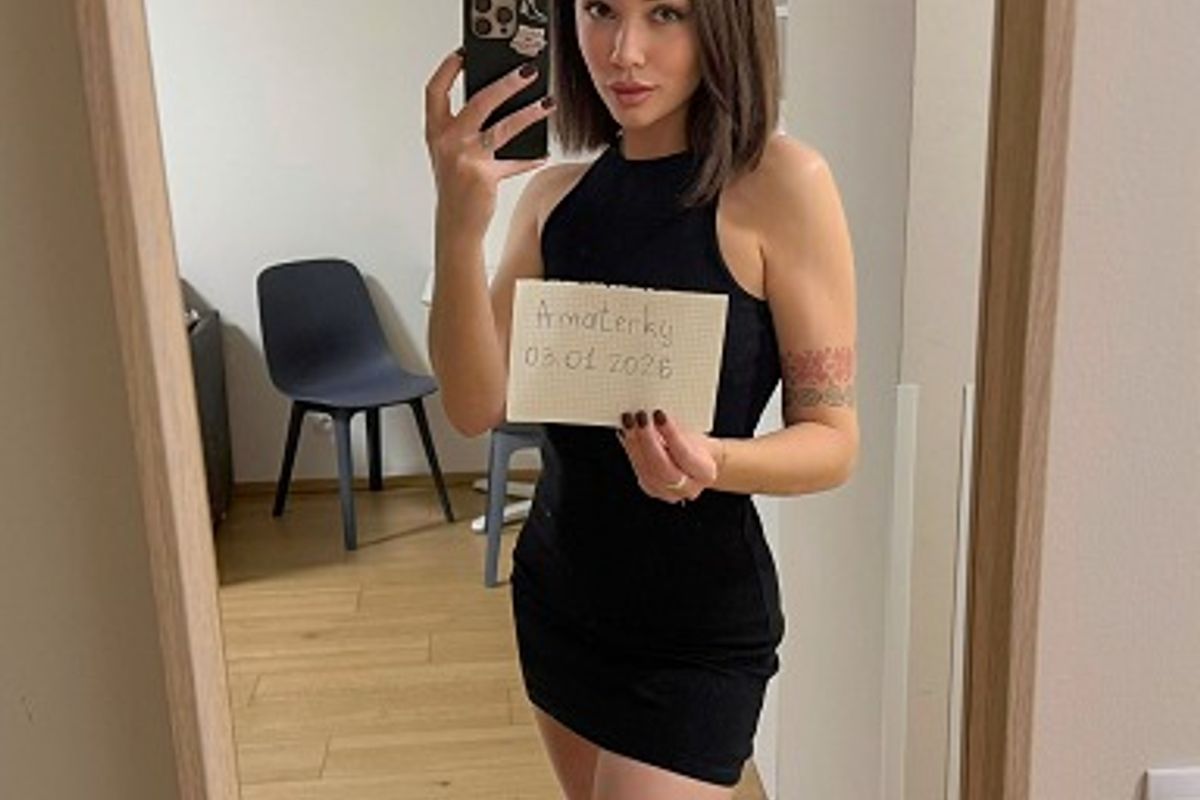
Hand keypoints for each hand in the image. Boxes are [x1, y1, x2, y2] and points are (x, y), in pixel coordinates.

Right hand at [424, 48, 555, 240]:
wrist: (454, 223)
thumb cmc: (455, 187)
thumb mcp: (452, 153)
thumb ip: (466, 129)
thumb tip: (500, 103)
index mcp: (435, 131)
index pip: (436, 91)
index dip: (449, 69)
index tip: (464, 54)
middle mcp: (447, 141)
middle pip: (479, 101)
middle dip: (507, 83)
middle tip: (527, 72)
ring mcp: (465, 158)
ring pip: (503, 127)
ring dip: (530, 113)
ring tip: (548, 103)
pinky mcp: (483, 175)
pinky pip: (514, 161)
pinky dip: (531, 157)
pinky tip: (543, 152)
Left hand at [616, 409, 722, 504]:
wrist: (698, 462)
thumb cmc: (697, 445)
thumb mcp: (694, 435)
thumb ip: (677, 429)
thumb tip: (654, 415)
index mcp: (705, 472)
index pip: (684, 454)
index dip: (671, 434)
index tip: (659, 415)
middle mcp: (688, 487)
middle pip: (662, 467)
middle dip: (648, 440)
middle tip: (639, 417)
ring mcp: (668, 492)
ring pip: (646, 470)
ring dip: (634, 444)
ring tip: (628, 422)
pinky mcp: (652, 489)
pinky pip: (639, 470)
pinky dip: (631, 449)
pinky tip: (626, 434)